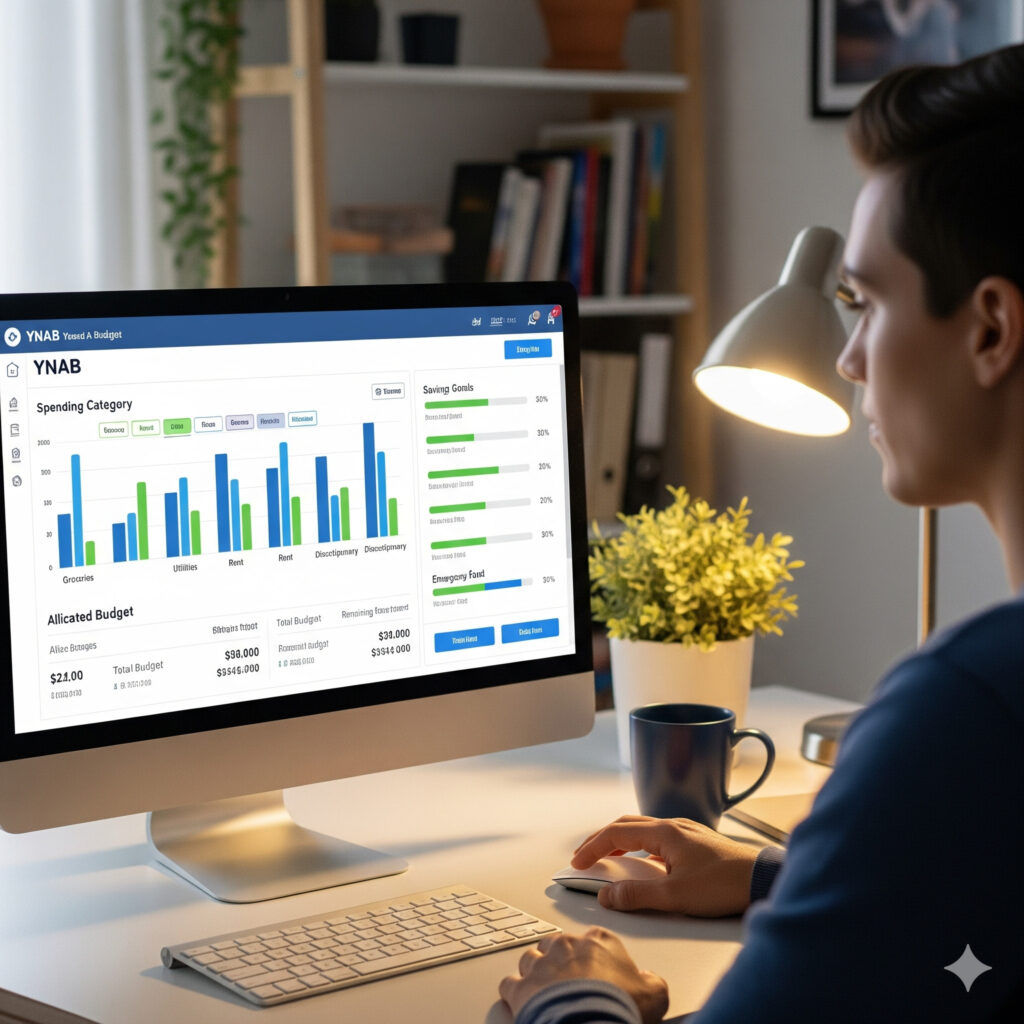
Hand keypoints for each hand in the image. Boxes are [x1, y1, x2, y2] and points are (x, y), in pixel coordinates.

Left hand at [499, 927, 667, 1022]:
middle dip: (560, 960)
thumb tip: (651, 980)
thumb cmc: (618, 1005)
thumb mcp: (654, 994)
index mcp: (597, 941)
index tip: (597, 971)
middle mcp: (566, 945)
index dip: (593, 957)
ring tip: (546, 991)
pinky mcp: (521, 986)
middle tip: (570, 982)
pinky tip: (525, 1002)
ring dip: (536, 973)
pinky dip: (516, 992)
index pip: (593, 939)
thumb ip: (652, 981)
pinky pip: (511, 984)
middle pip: (557, 944)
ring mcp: (540, 964)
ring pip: (530, 959)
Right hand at [572, 815, 760, 916]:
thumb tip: (606, 895)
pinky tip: (641, 860)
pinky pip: (656, 836)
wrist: (761, 879)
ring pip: (641, 828)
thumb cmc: (723, 884)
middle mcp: (672, 826)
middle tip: (583, 855)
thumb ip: (637, 895)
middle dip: (600, 839)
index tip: (577, 862)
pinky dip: (637, 844)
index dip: (592, 847)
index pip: (616, 833)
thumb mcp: (675, 895)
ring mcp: (685, 831)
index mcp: (664, 832)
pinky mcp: (695, 842)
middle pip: (626, 824)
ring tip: (606, 856)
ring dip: (619, 840)